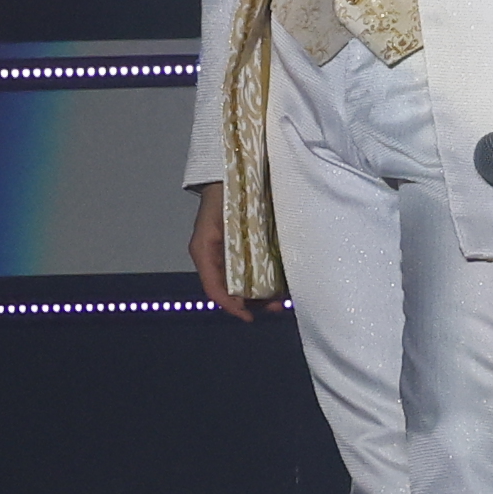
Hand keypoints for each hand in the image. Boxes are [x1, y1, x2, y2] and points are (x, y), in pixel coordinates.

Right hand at [183, 182, 280, 321]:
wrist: (233, 176)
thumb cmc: (221, 200)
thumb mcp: (211, 230)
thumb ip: (216, 259)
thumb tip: (229, 289)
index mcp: (207, 256)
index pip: (216, 290)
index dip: (231, 306)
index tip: (248, 317)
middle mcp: (221, 258)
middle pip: (236, 289)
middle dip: (255, 302)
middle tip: (277, 307)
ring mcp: (237, 252)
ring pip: (250, 280)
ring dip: (265, 293)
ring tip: (284, 299)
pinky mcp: (253, 245)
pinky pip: (261, 266)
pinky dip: (271, 277)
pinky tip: (285, 282)